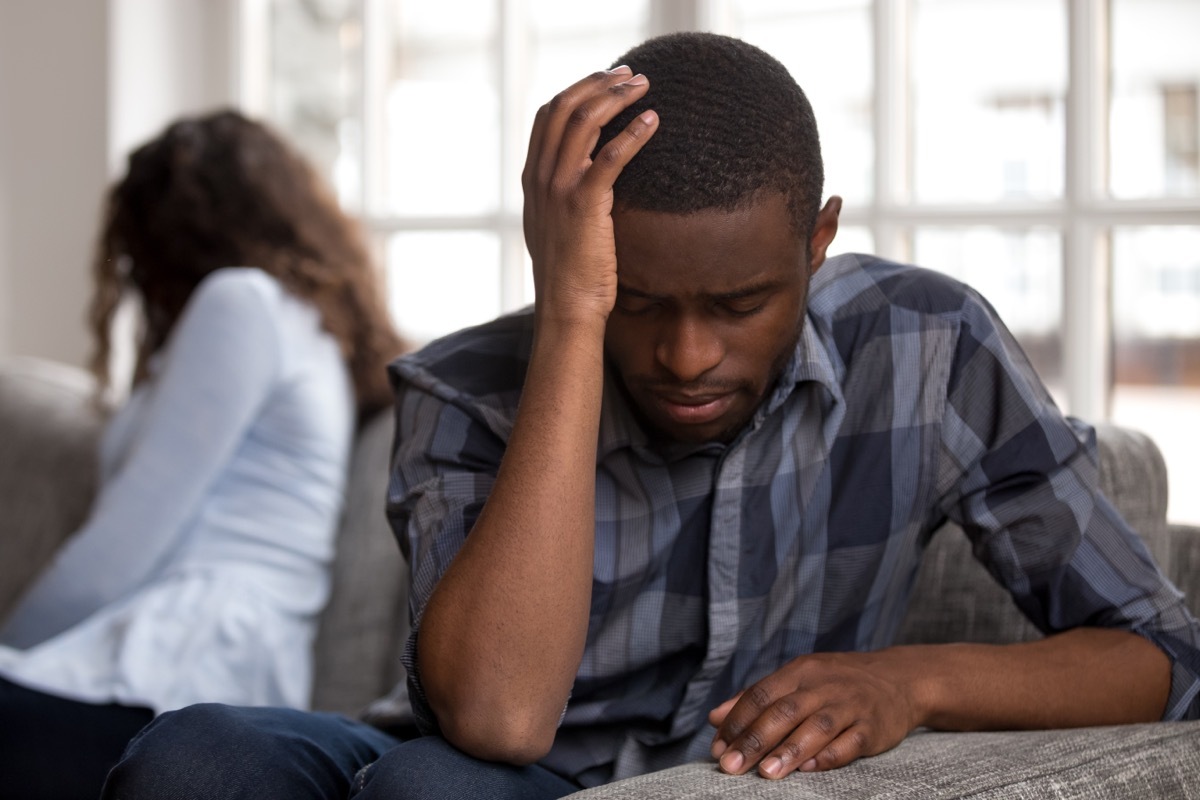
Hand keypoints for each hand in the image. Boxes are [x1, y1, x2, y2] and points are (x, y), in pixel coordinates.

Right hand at [522, 66, 658, 328]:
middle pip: (564, 107)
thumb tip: (586, 181)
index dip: (578, 90)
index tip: (608, 81)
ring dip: (616, 96)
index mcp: (533, 180)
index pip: (548, 115)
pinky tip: (653, 121)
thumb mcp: (557, 229)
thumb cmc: (571, 275)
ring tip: (644, 87)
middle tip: (631, 75)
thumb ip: (563, 199)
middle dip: (599, 83)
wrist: (567, 309)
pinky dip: (632, 132)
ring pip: (583, 121)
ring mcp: (559, 189)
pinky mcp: (584, 204)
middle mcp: (541, 178)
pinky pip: (609, 156)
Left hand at [708, 650, 922, 778]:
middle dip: (754, 740)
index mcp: (799, 671)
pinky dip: (829, 757)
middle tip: (731, 766)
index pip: (760, 694)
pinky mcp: (873, 726)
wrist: (899, 678)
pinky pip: (850, 742)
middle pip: (784, 711)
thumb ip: (757, 698)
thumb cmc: (836, 683)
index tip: (718, 748)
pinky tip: (809, 770)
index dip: (736, 722)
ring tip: (767, 773)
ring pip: (816, 726)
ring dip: (789, 750)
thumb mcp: (797, 680)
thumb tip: (715, 718)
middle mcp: (823, 685)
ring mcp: (850, 704)